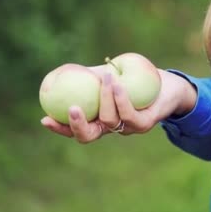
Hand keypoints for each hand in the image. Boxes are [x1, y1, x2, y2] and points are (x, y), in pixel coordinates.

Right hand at [41, 64, 196, 143]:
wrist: (165, 82)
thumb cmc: (132, 77)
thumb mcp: (104, 74)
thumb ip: (83, 76)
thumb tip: (53, 74)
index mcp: (97, 120)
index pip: (74, 130)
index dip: (59, 128)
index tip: (45, 118)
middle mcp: (110, 128)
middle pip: (88, 137)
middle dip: (77, 126)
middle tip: (72, 109)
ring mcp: (127, 128)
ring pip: (109, 120)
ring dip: (105, 98)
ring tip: (106, 78)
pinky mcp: (144, 124)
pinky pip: (128, 114)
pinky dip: (120, 99)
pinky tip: (117, 84)